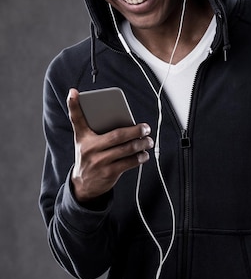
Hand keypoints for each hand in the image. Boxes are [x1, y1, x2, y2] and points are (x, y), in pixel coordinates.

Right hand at [67, 88, 153, 202]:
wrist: (84, 185)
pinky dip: (139, 158)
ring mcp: (99, 162)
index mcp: (83, 137)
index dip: (73, 105)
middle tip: (146, 128)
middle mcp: (89, 149)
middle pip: (116, 135)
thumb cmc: (89, 158)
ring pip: (125, 149)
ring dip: (141, 144)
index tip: (73, 92)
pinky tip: (144, 154)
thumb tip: (121, 118)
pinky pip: (128, 163)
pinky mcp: (108, 173)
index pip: (76, 119)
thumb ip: (96, 129)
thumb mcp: (85, 142)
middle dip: (135, 131)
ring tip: (148, 141)